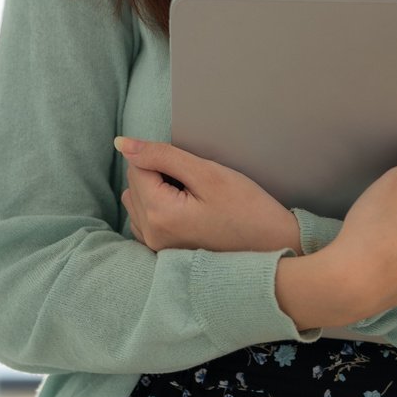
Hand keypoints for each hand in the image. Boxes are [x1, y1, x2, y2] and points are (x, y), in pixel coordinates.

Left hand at [114, 136, 303, 254]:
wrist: (275, 248)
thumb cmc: (249, 209)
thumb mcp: (208, 173)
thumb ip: (161, 155)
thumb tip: (121, 143)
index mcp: (159, 214)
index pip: (137, 166)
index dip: (165, 159)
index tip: (193, 171)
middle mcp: (151, 235)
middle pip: (135, 184)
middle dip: (160, 175)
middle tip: (197, 185)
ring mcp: (156, 247)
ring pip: (137, 201)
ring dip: (156, 191)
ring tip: (194, 199)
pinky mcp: (164, 252)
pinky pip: (145, 220)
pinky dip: (159, 209)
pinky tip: (187, 212)